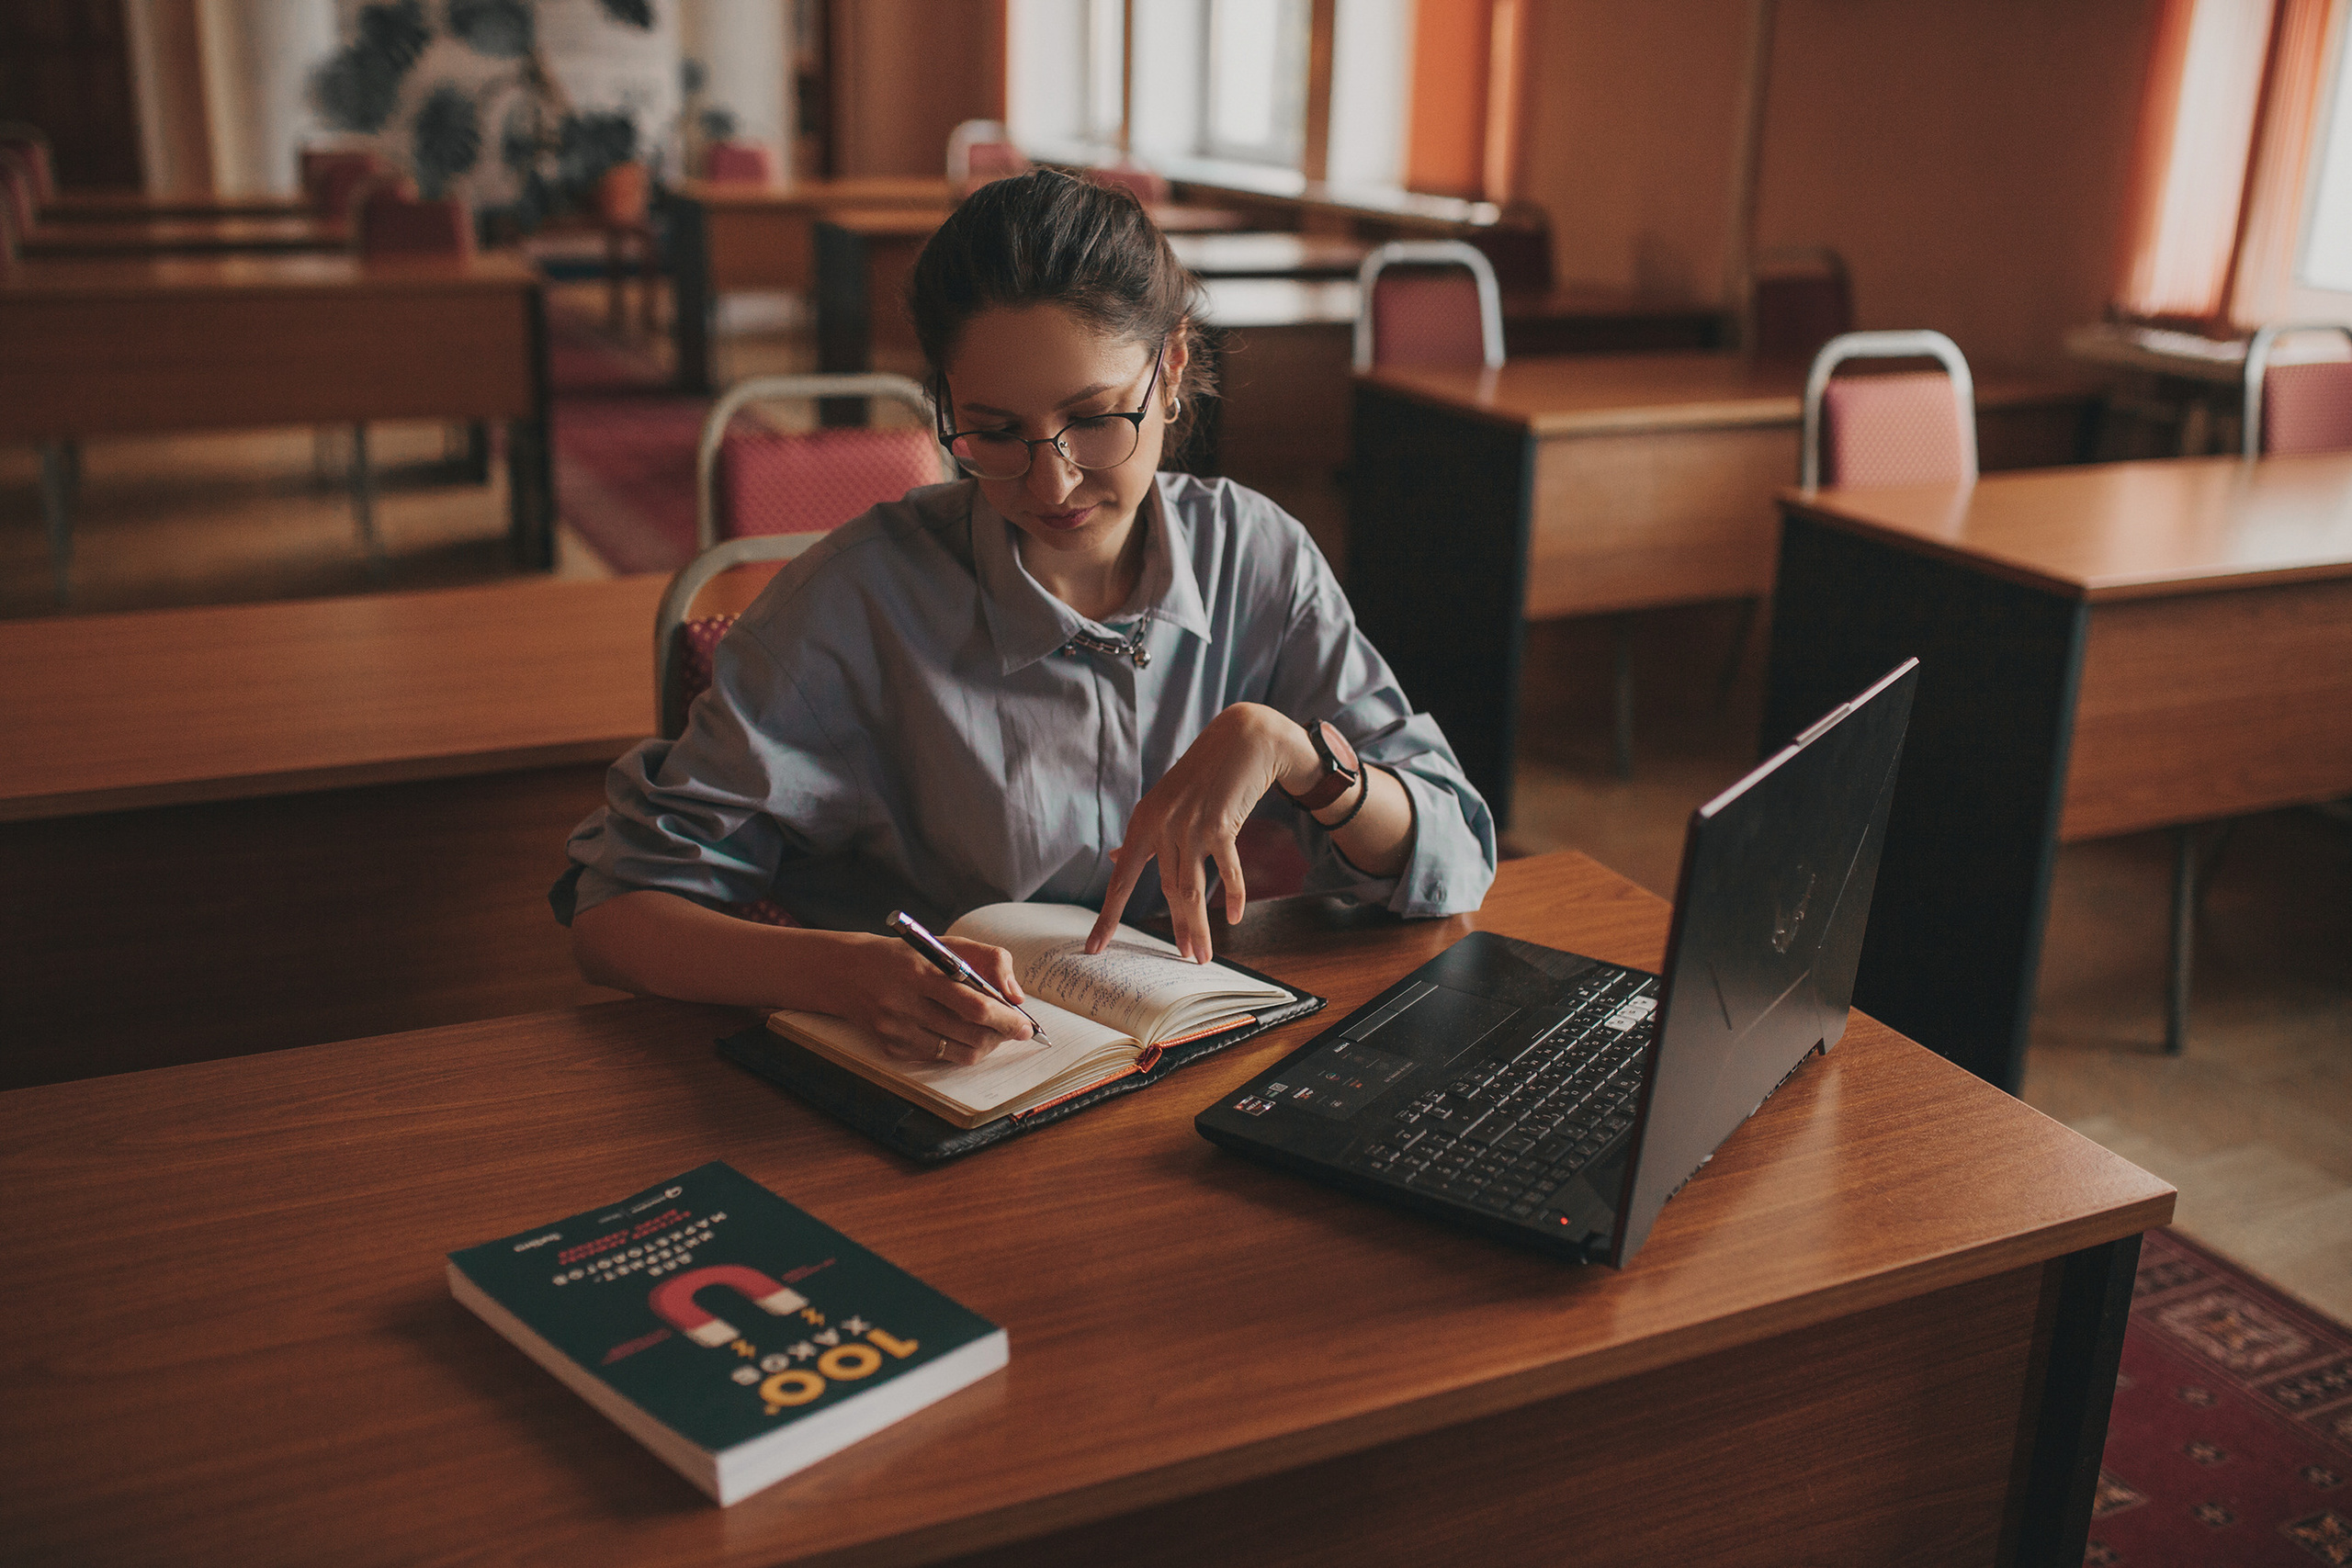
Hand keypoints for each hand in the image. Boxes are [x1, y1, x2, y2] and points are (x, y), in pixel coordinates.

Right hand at [821, 933, 1033, 1065]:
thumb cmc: (907, 957)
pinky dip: (960, 1048)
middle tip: (1015, 1030)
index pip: (974, 1006)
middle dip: (1001, 1035)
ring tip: (992, 1033)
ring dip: (985, 1046)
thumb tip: (1016, 996)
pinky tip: (960, 1034)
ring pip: (960, 1053)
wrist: (848, 973)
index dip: (1006, 1020)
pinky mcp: (892, 1049)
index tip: (1026, 1026)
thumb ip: (989, 960)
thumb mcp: (947, 944)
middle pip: (971, 1034)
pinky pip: (941, 1058)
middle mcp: (904, 1005)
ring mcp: (896, 1031)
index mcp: (920, 973)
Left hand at [1089, 704, 1313, 962]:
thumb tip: (1118, 859)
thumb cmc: (1203, 774)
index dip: (1107, 917)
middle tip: (1183, 960)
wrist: (1243, 739)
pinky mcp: (1221, 824)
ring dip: (1198, 926)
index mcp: (1143, 823)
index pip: (1120, 881)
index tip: (1093, 948)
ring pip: (1191, 890)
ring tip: (1202, 954)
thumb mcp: (1164, 801)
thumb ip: (1143, 835)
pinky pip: (1227, 871)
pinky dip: (1232, 896)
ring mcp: (1191, 825)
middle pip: (1165, 892)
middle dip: (1176, 929)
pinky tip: (1234, 917)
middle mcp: (1162, 825)